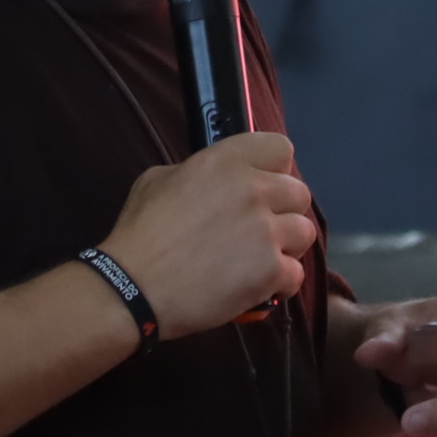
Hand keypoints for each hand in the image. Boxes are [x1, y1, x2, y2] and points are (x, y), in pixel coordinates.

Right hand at [103, 132, 317, 337]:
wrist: (132, 288)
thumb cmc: (139, 236)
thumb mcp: (158, 181)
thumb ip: (194, 172)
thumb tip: (213, 182)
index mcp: (224, 161)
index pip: (279, 148)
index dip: (273, 168)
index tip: (262, 186)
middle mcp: (252, 189)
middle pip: (299, 193)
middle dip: (283, 211)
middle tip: (259, 230)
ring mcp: (265, 230)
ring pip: (305, 232)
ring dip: (286, 248)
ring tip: (259, 261)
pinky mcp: (271, 270)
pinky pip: (295, 274)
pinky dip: (279, 284)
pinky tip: (256, 288)